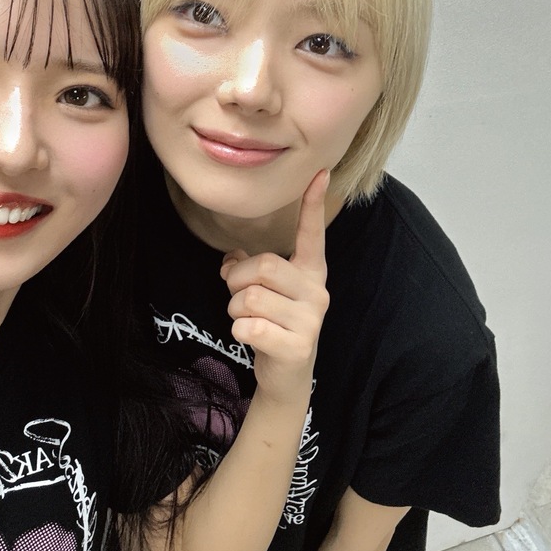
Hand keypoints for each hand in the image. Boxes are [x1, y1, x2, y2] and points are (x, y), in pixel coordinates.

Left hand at [220, 171, 329, 406]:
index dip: (313, 205)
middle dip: (236, 280)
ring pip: (249, 298)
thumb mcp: (265, 293)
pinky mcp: (298, 346)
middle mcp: (317, 292)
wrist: (287, 378)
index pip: (312, 234)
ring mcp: (311, 320)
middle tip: (237, 295)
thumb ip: (249, 268)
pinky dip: (239, 332)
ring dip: (234, 310)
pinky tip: (252, 339)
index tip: (319, 173)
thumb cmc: (273, 326)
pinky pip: (249, 327)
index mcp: (310, 273)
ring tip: (247, 320)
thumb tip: (230, 257)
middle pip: (263, 266)